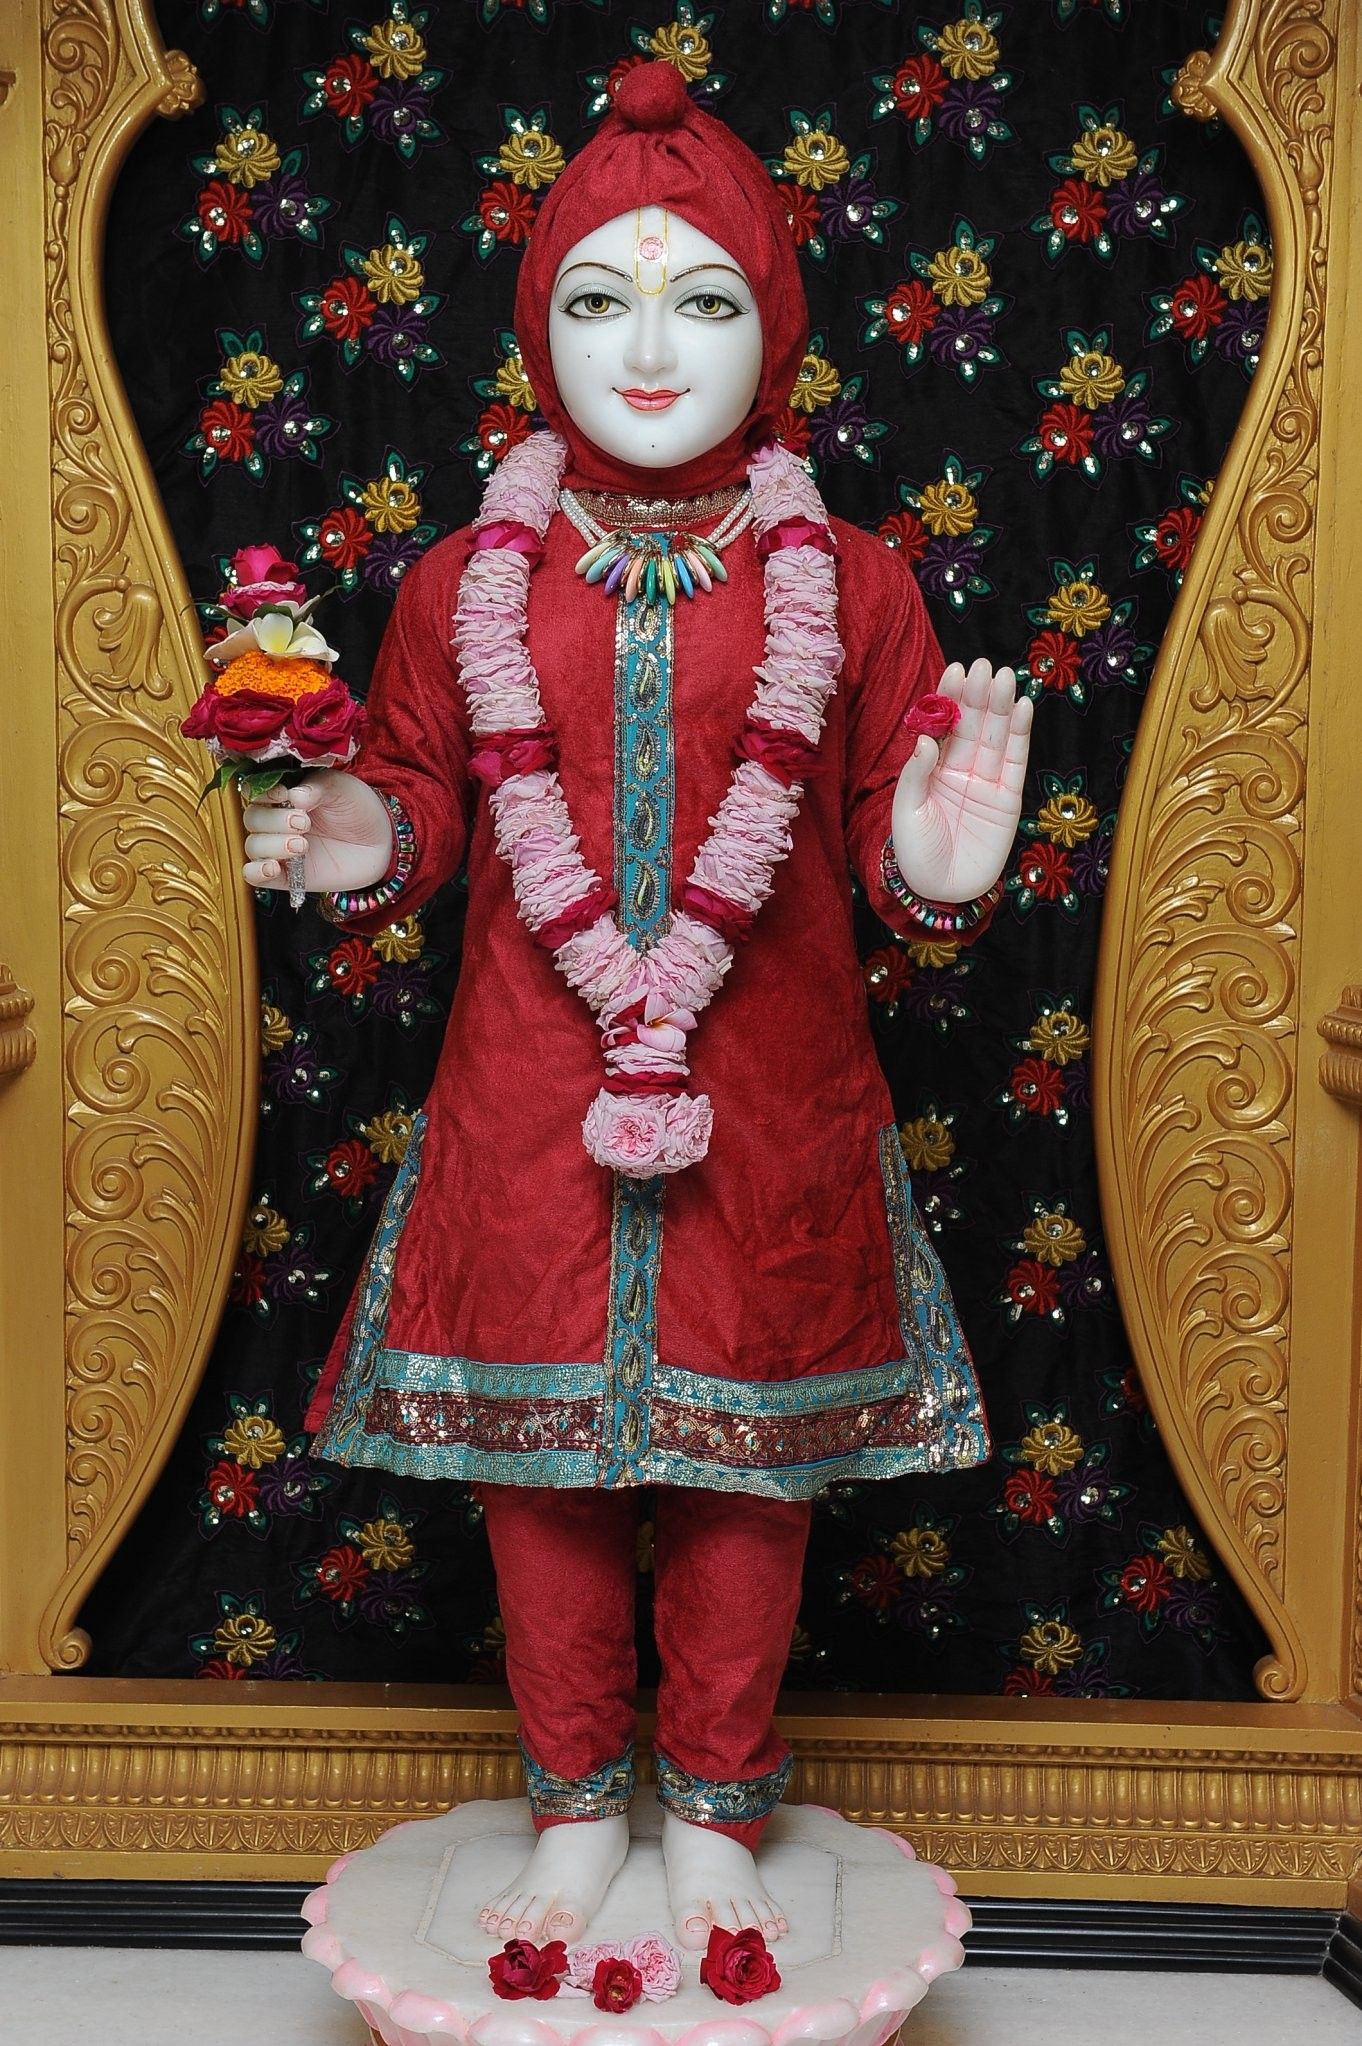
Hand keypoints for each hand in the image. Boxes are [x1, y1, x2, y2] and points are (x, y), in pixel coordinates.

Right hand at [240, 769, 394, 893]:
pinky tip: (273, 868)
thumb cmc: (358, 809)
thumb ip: (317, 788)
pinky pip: (254, 876)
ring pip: (252, 847)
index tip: (282, 795)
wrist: (381, 842)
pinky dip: (256, 872)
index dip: (262, 794)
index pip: (255, 792)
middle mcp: (276, 822)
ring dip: (271, 845)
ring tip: (302, 845)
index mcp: (284, 795)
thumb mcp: (341, 788)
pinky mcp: (285, 876)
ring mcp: (279, 849)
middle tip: (303, 823)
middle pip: (252, 819)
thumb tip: (293, 795)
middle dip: (274, 821)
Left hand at [890, 658, 1031, 903]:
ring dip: (1001, 707)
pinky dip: (1020, 735)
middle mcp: (960, 770)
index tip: (956, 670)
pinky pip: (1016, 762)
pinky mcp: (1008, 799)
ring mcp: (986, 782)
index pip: (943, 725)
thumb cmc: (915, 853)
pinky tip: (1022, 707)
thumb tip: (926, 738)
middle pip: (972, 725)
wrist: (940, 891)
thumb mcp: (905, 812)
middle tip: (984, 666)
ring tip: (1005, 677)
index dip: (950, 698)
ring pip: (995, 737)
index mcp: (932, 769)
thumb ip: (915, 774)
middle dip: (979, 695)